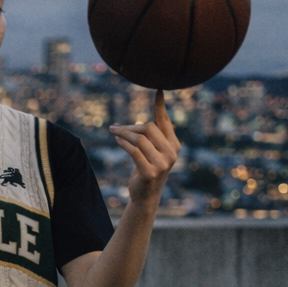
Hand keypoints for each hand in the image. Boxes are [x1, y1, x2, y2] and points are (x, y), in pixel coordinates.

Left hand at [109, 90, 180, 204]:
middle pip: (148, 128)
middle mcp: (172, 153)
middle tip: (115, 128)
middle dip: (130, 127)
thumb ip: (154, 136)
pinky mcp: (150, 172)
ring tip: (114, 133)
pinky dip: (123, 144)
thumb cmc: (146, 169)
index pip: (165, 121)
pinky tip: (117, 140)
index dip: (160, 106)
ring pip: (139, 139)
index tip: (158, 91)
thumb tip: (153, 119)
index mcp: (174, 145)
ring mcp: (162, 163)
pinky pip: (134, 151)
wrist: (145, 195)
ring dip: (123, 134)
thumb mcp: (152, 151)